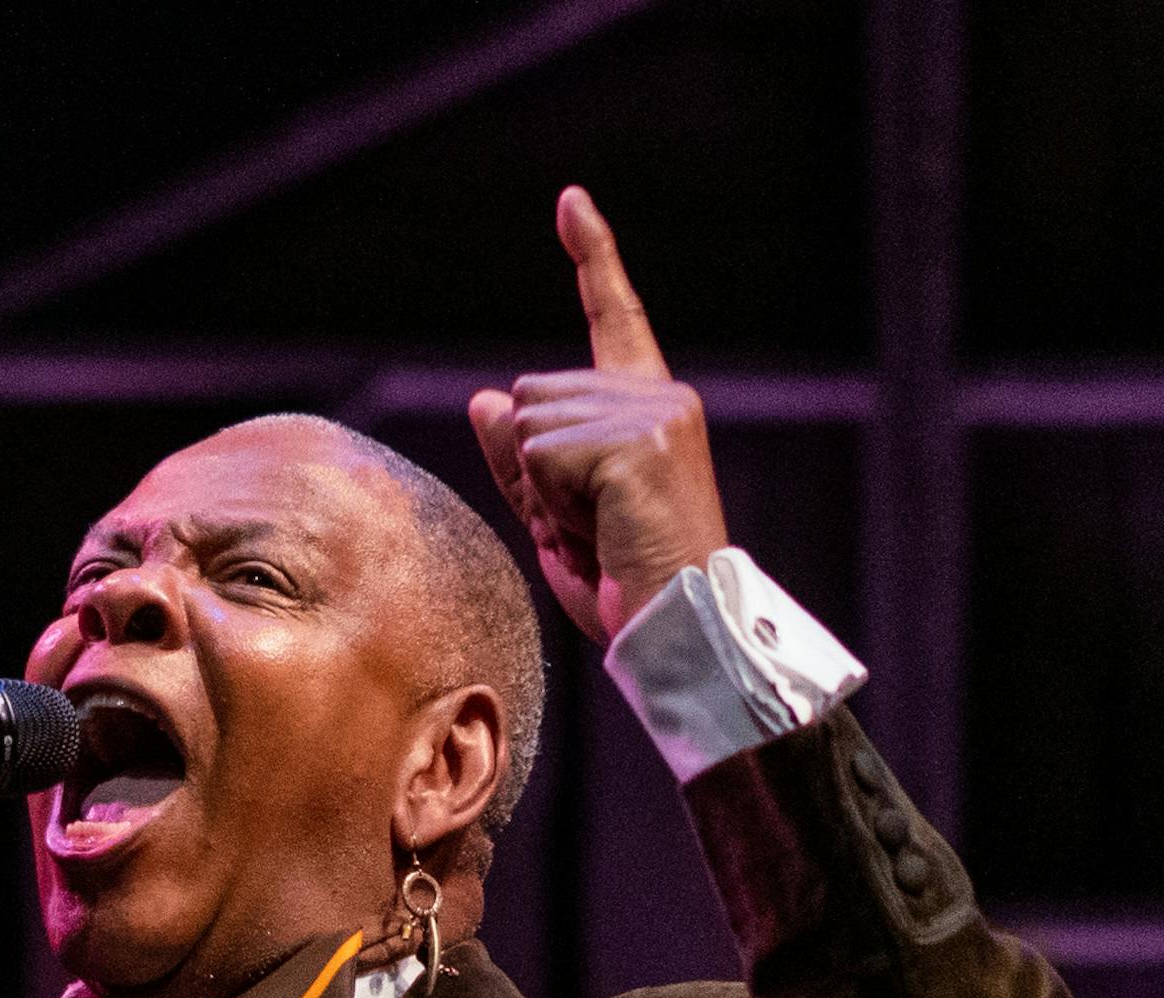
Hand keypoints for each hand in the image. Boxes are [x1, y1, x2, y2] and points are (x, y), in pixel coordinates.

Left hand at [469, 187, 727, 644]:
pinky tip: (604, 531)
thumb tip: (485, 397)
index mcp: (648, 407)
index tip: (571, 202)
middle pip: (529, 396)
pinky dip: (553, 505)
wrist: (678, 630)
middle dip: (534, 470)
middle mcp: (659, 394)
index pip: (612, 318)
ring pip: (528, 426)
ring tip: (602, 532)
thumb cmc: (624, 586)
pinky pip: (541, 458)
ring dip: (544, 491)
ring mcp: (653, 412)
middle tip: (592, 529)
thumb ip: (521, 461)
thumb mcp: (557, 519)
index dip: (592, 257)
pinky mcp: (639, 440)